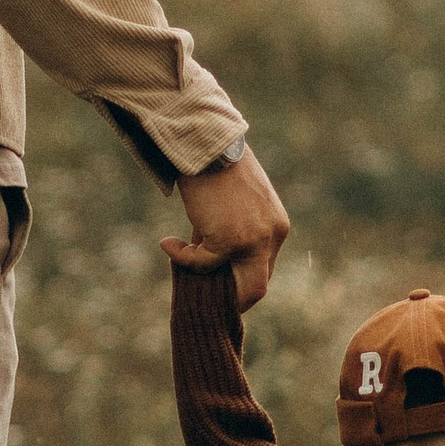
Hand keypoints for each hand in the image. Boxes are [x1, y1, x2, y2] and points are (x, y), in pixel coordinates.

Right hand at [161, 149, 290, 307]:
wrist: (207, 146)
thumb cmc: (218, 168)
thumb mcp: (236, 204)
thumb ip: (231, 231)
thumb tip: (210, 258)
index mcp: (277, 227)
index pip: (264, 266)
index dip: (240, 278)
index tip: (219, 281)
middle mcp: (271, 236)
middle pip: (257, 287)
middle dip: (232, 299)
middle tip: (207, 298)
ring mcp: (252, 241)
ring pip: (231, 284)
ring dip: (201, 276)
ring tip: (179, 256)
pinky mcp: (228, 241)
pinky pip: (201, 263)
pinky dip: (182, 257)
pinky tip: (167, 243)